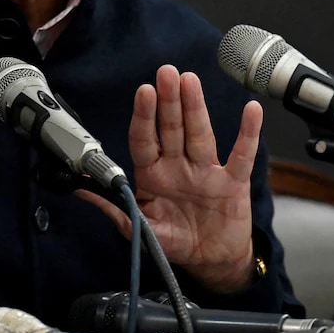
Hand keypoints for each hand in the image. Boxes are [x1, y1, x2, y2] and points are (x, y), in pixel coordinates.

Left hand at [78, 65, 262, 292]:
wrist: (212, 260)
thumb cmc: (176, 240)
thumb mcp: (143, 230)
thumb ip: (117, 209)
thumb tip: (82, 190)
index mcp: (154, 174)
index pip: (145, 140)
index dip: (144, 116)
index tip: (144, 92)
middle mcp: (178, 166)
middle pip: (172, 128)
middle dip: (169, 101)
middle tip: (166, 72)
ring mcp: (206, 171)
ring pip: (200, 134)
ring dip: (196, 107)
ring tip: (191, 81)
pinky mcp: (232, 182)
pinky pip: (241, 155)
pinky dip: (247, 133)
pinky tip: (251, 111)